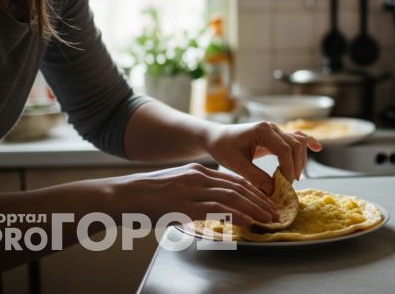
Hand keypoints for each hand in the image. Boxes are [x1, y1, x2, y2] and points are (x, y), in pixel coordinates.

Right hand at [105, 163, 278, 226]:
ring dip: (254, 208)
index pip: (232, 179)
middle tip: (274, 211)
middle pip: (238, 186)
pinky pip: (217, 209)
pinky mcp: (184, 205)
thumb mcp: (173, 188)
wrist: (119, 196)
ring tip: (268, 218)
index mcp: (196, 171)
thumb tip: (209, 207)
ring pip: (232, 196)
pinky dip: (236, 215)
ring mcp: (191, 190)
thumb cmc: (144, 197)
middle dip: (260, 199)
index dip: (253, 190)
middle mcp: (197, 177)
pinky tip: (248, 222)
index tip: (266, 200)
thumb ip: (192, 194)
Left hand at [204, 122, 322, 193]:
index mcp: (262, 130)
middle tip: (288, 185)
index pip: (284, 149)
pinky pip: (297, 137)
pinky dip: (308, 142)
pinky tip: (318, 148)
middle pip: (295, 145)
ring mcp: (276, 130)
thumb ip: (255, 177)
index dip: (288, 168)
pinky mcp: (277, 136)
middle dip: (295, 166)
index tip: (286, 184)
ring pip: (298, 142)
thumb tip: (272, 190)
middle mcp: (272, 127)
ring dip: (300, 160)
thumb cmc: (223, 148)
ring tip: (293, 178)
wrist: (217, 138)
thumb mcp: (236, 165)